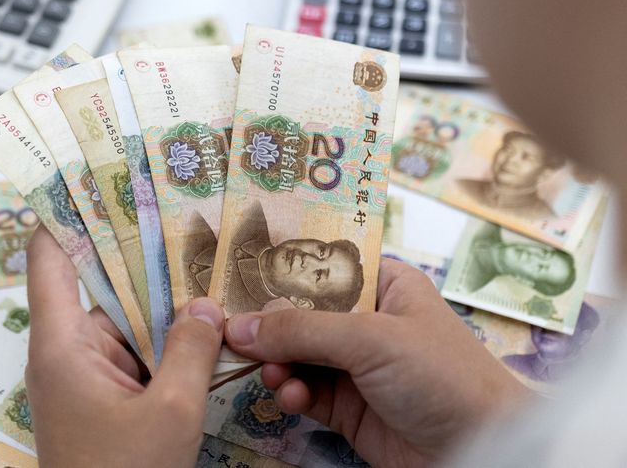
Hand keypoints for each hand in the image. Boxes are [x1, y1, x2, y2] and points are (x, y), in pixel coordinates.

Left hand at [24, 224, 224, 466]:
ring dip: (169, 311)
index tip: (96, 182)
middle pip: (106, 290)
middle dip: (150, 264)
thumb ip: (191, 351)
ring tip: (216, 276)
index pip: (50, 262)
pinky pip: (137, 356)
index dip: (67, 217)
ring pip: (130, 326)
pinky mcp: (106, 398)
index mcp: (63, 344)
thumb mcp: (170, 412)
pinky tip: (209, 330)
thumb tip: (206, 305)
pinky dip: (168, 345)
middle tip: (193, 223)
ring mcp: (88, 377)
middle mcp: (69, 353)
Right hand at [225, 258, 529, 467]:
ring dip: (279, 362)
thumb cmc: (439, 374)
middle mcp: (368, 321)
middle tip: (236, 336)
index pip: (323, 269)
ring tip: (273, 372)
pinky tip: (291, 396)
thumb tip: (239, 326)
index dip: (282, 275)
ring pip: (298, 355)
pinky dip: (292, 392)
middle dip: (271, 326)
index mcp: (384, 285)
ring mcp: (358, 366)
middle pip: (303, 314)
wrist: (482, 450)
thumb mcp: (370, 338)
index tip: (236, 280)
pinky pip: (306, 391)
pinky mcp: (349, 407)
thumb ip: (302, 330)